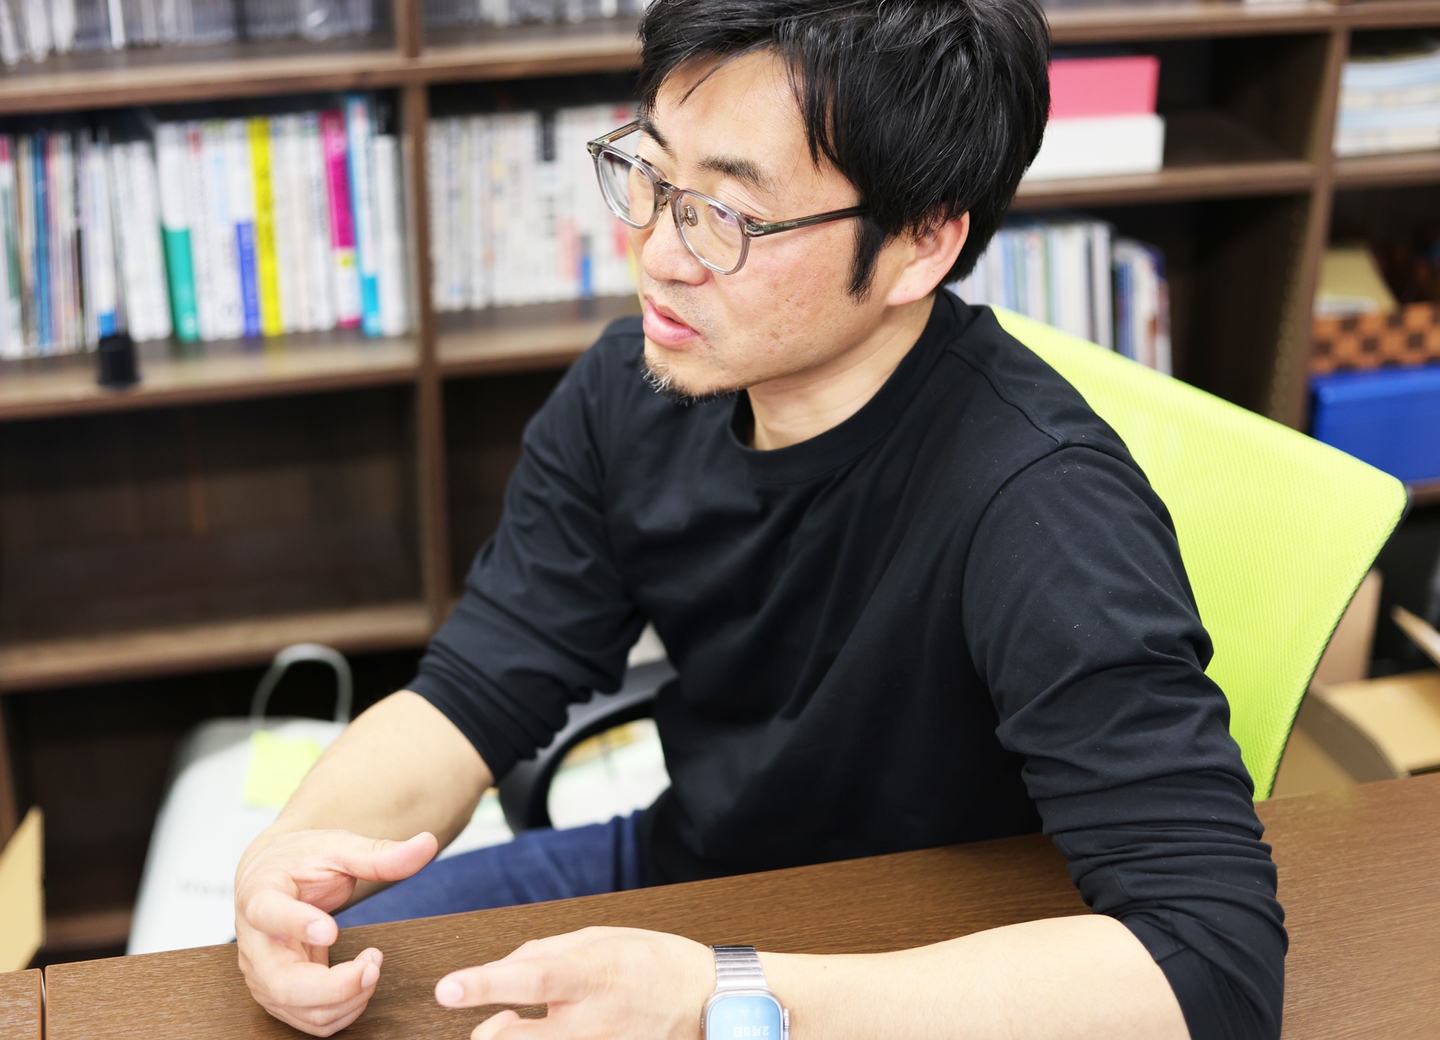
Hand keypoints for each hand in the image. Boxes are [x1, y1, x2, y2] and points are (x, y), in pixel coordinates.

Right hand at [235, 828, 438, 1036]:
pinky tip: (361, 979)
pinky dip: (345, 1009)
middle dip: (337, 985)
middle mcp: (255, 942)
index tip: (332, 929)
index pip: (269, 914)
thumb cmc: (301, 860)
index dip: (297, 925)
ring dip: (348, 998)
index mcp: (260, 894)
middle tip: (373, 962)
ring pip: (301, 1010)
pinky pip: (311, 1020)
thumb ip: (379, 854)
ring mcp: (263, 974)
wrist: (272, 876)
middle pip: (283, 984)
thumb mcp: (337, 847)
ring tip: (372, 963)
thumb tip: (427, 844)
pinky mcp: (277, 994)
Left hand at [434, 926, 713, 1039]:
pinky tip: (559, 1032)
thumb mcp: (599, 939)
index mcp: (591, 974)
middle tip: (497, 1020)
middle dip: (489, 1033)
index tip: (448, 988)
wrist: (707, 1003)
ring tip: (528, 1027)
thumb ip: (542, 952)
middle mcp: (591, 1021)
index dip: (484, 985)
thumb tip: (496, 970)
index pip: (529, 980)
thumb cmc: (653, 963)